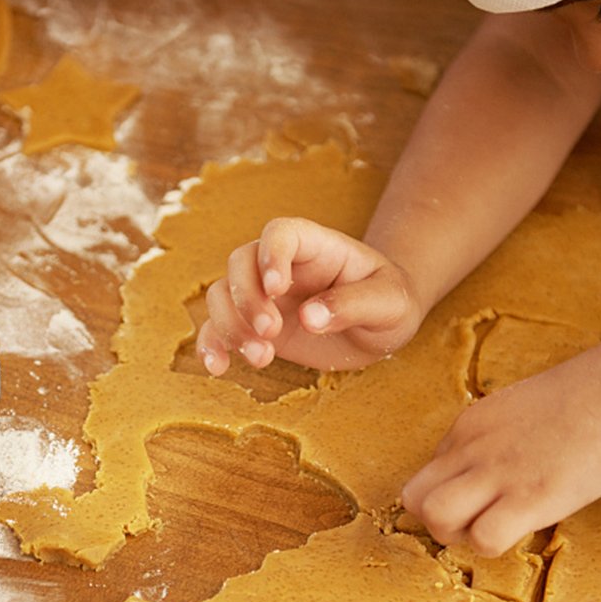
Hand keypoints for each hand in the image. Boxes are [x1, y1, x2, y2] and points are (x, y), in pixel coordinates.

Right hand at [196, 217, 424, 373]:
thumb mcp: (389, 302)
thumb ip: (353, 304)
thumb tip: (310, 317)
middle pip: (240, 263)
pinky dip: (211, 346)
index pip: (280, 233)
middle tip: (271, 333)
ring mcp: (262, 295)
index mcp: (315, 247)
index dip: (271, 255)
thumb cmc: (389, 304)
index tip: (277, 288)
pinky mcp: (252, 326)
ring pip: (222, 295)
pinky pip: (217, 328)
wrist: (378, 328)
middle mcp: (281, 266)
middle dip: (247, 299)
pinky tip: (219, 368)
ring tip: (262, 358)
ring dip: (230, 326)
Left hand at [401, 345, 600, 556]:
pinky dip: (493, 545)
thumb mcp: (506, 412)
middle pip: (414, 500)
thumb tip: (471, 474)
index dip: (442, 498)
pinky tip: (519, 530)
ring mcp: (497, 474)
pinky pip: (485, 537)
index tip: (472, 503)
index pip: (423, 477)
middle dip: (435, 523)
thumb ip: (481, 442)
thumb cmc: (572, 403)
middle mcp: (470, 450)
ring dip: (458, 537)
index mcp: (464, 430)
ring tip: (492, 528)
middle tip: (472, 523)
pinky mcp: (530, 497)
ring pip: (436, 518)